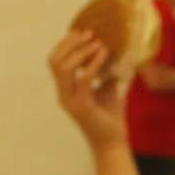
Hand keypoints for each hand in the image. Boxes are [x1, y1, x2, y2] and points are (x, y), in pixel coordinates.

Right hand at [49, 29, 128, 150]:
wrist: (112, 143)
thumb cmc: (110, 118)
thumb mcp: (109, 89)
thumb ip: (107, 72)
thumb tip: (119, 50)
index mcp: (66, 89)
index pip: (55, 61)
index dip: (65, 44)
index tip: (81, 31)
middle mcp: (63, 94)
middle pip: (55, 61)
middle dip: (70, 43)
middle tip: (88, 32)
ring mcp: (70, 100)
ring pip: (63, 67)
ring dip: (80, 51)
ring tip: (98, 42)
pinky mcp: (81, 106)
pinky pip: (84, 78)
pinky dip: (93, 63)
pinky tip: (105, 54)